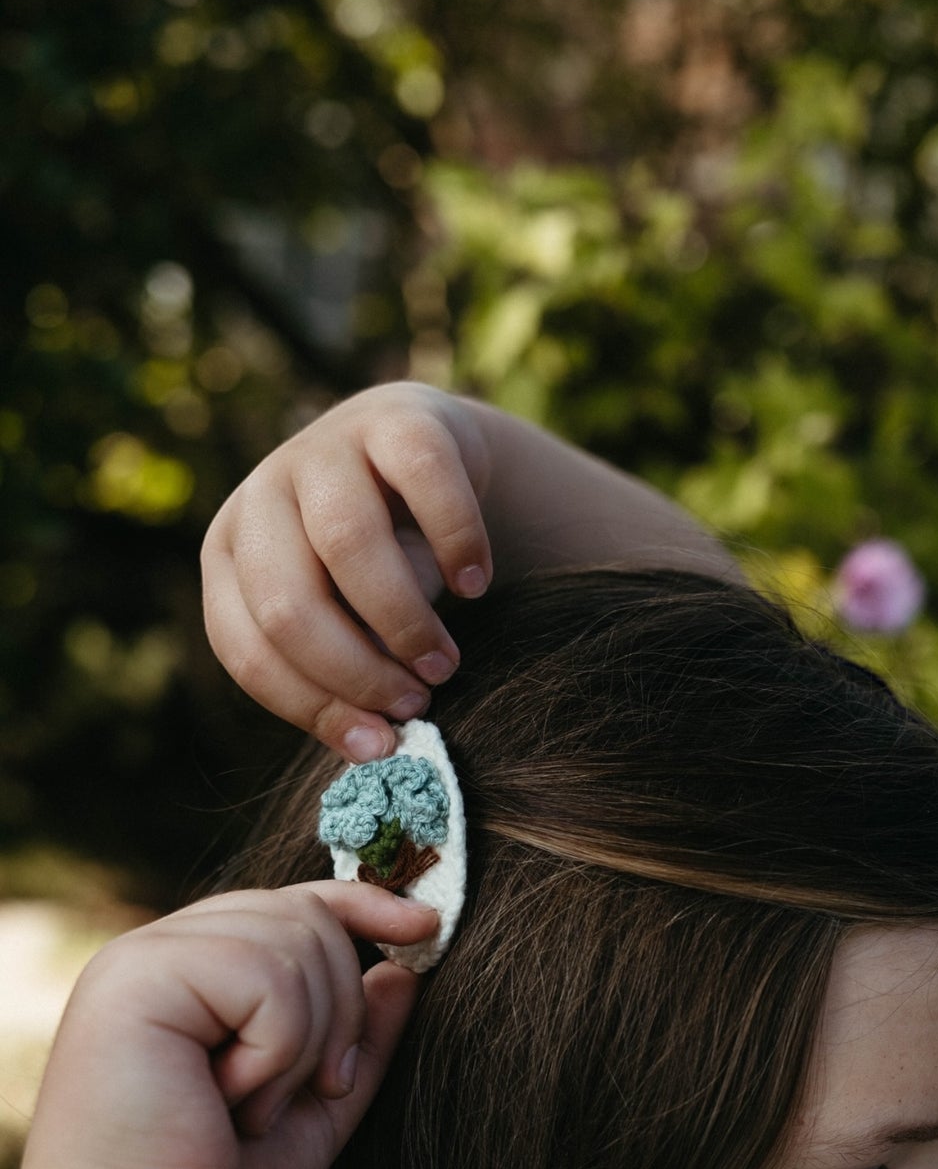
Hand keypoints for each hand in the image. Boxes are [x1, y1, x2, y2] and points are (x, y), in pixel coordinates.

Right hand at [8, 882, 434, 1168]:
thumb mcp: (311, 1112)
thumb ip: (355, 1038)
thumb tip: (403, 970)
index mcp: (183, 980)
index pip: (289, 905)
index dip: (364, 906)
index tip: (427, 928)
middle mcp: (154, 956)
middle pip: (306, 917)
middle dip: (340, 1014)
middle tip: (312, 1093)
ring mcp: (139, 962)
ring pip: (296, 941)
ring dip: (305, 1045)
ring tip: (247, 1111)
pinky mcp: (135, 980)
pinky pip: (269, 977)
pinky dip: (277, 1051)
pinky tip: (224, 1103)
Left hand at [202, 382, 494, 759]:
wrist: (424, 455)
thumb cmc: (381, 558)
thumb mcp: (347, 615)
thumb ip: (347, 667)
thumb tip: (374, 750)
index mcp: (228, 554)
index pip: (246, 647)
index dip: (312, 705)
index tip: (379, 745)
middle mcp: (262, 495)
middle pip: (289, 602)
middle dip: (357, 670)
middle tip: (417, 702)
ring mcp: (324, 448)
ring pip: (348, 543)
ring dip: (403, 620)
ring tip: (446, 663)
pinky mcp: (395, 418)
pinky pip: (425, 483)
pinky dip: (457, 542)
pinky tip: (478, 585)